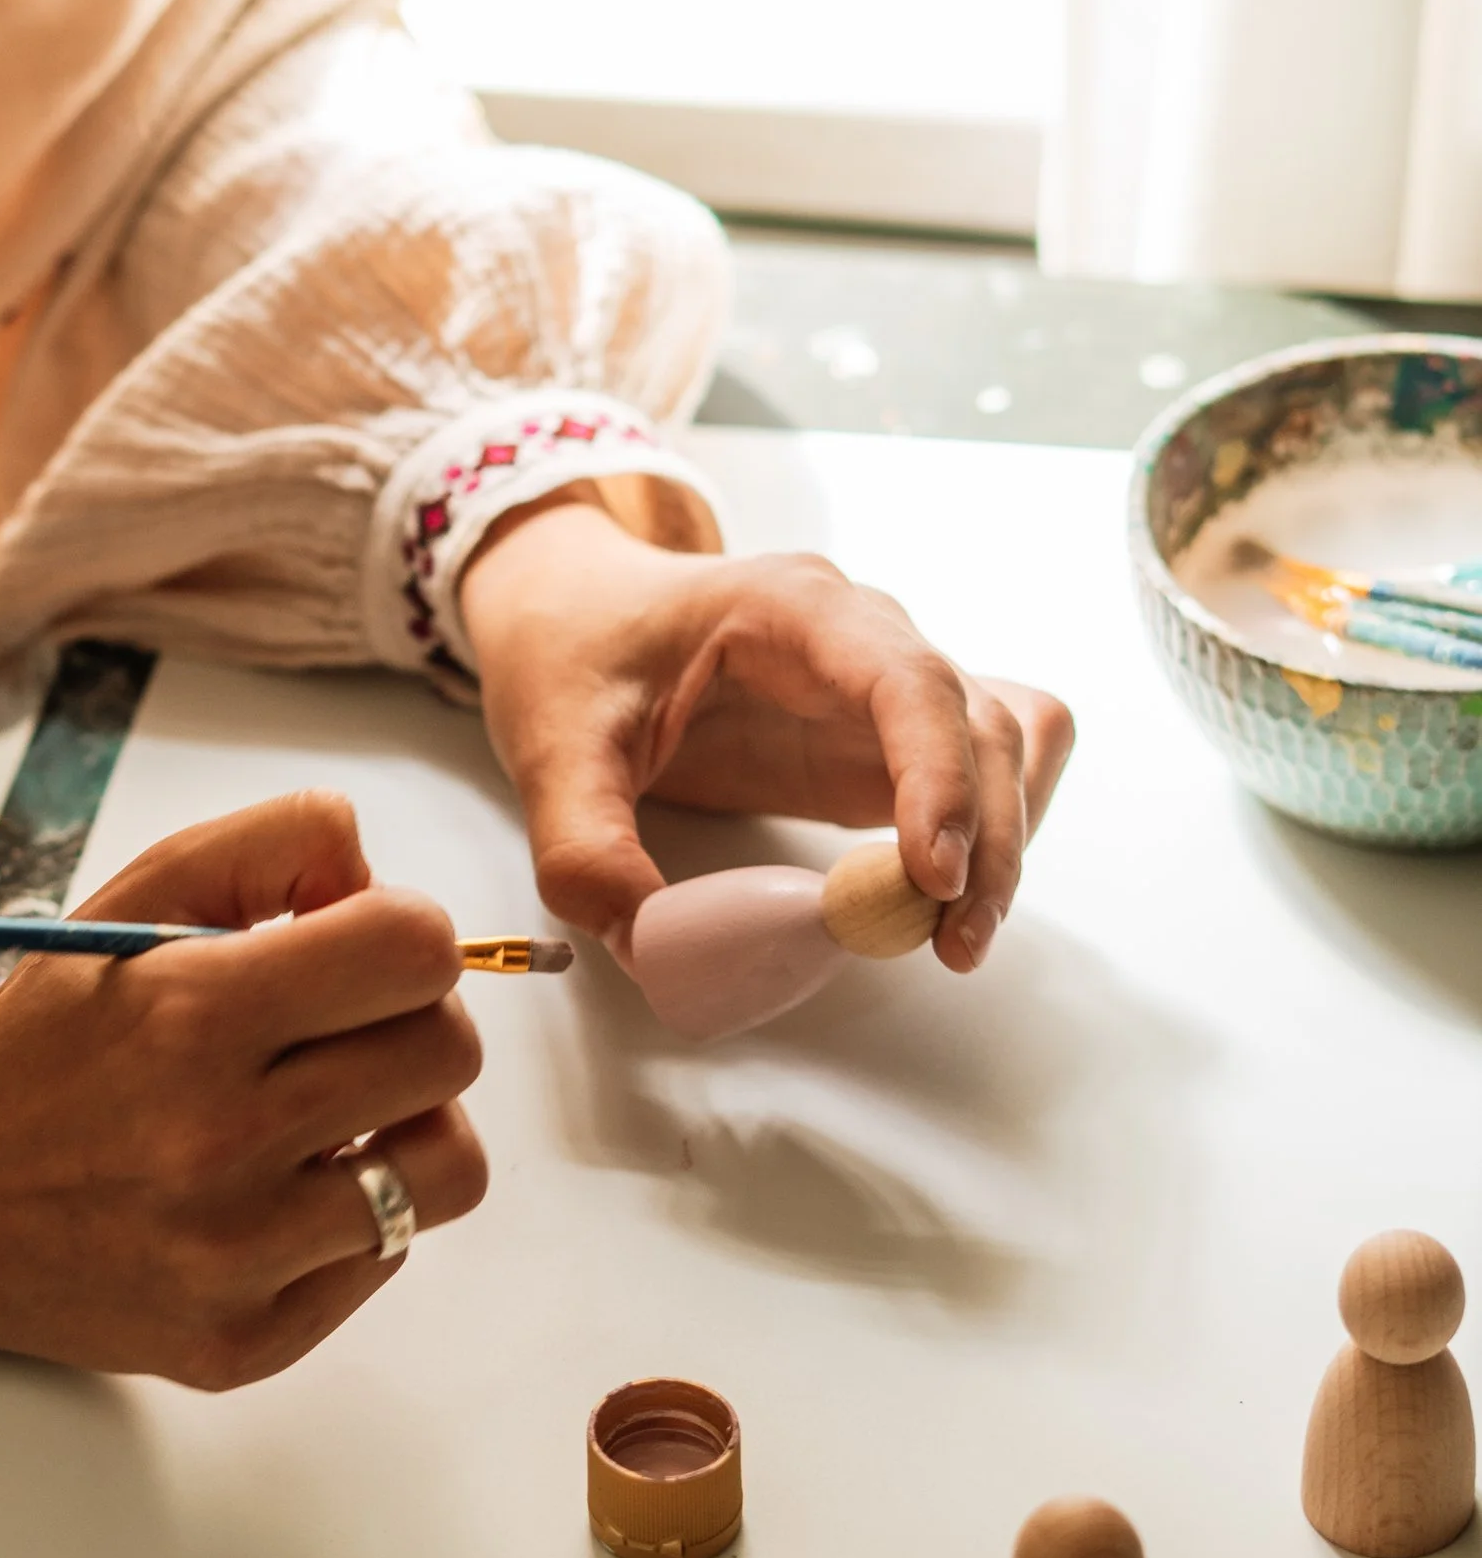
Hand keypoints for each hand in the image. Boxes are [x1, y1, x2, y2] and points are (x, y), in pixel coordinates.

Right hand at [0, 792, 488, 1385]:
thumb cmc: (36, 1050)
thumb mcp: (125, 910)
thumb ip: (264, 848)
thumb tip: (373, 866)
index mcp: (189, 1016)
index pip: (415, 949)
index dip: (406, 933)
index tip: (366, 949)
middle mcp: (215, 1142)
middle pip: (449, 1051)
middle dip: (411, 1020)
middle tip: (343, 1031)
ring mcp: (233, 1257)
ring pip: (449, 1169)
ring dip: (407, 1129)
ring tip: (333, 1117)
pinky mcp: (242, 1341)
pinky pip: (385, 1258)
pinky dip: (348, 1218)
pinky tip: (274, 1193)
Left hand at [459, 496, 1073, 974]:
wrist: (574, 611)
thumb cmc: (572, 652)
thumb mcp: (551, 748)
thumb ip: (585, 850)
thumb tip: (649, 948)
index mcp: (788, 608)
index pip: (906, 678)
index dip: (936, 774)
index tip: (929, 874)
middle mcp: (861, 634)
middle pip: (981, 720)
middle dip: (988, 836)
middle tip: (950, 945)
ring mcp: (883, 684)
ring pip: (1005, 742)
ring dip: (1004, 838)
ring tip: (952, 938)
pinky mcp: (885, 735)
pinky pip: (987, 760)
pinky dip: (995, 823)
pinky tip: (948, 893)